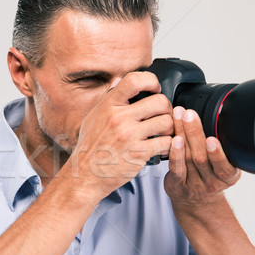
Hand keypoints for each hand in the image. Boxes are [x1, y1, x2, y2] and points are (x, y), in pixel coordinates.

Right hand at [66, 72, 173, 201]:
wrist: (85, 175)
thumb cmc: (90, 147)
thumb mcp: (93, 117)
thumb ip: (108, 100)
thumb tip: (119, 81)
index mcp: (108, 106)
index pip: (134, 80)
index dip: (151, 81)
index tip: (155, 89)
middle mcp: (119, 118)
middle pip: (159, 101)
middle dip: (166, 108)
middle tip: (163, 116)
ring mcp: (129, 136)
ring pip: (167, 122)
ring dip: (170, 128)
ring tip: (163, 133)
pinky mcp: (139, 153)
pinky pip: (166, 143)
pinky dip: (168, 145)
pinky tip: (161, 147)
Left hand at [164, 106, 240, 208]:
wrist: (196, 202)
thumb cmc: (208, 177)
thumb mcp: (222, 167)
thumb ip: (218, 148)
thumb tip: (208, 118)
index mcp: (228, 176)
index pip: (224, 166)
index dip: (218, 153)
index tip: (213, 138)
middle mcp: (212, 182)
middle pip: (202, 157)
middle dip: (195, 132)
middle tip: (189, 114)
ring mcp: (194, 185)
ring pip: (187, 158)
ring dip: (182, 135)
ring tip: (179, 118)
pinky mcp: (177, 186)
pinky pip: (175, 168)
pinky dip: (174, 153)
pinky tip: (172, 140)